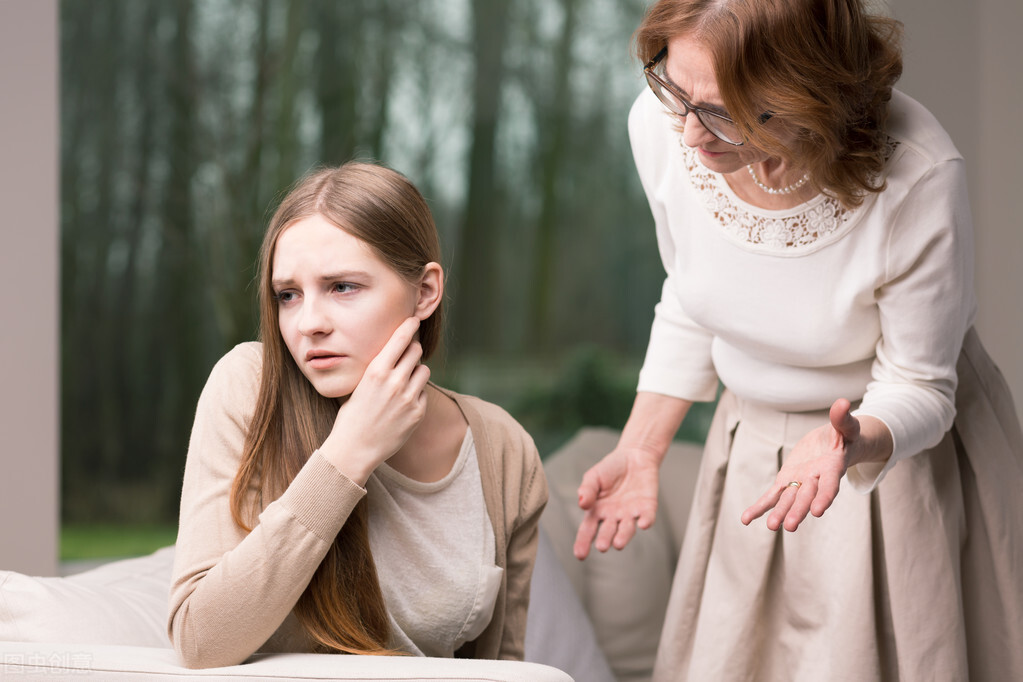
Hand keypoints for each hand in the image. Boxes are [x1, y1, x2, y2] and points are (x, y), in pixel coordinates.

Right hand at [321, 318, 430, 484]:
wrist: (354, 449)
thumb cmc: (352, 415)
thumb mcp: (359, 385)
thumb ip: (378, 368)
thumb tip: (393, 348)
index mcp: (376, 371)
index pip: (400, 338)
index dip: (409, 326)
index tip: (414, 320)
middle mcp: (394, 382)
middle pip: (415, 351)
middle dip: (412, 350)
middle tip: (406, 354)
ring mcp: (408, 398)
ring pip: (424, 370)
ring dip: (416, 372)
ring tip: (403, 382)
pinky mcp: (417, 413)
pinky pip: (424, 393)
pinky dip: (416, 394)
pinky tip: (402, 404)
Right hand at [573, 446, 661, 559]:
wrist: (634, 456)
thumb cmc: (611, 468)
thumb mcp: (593, 476)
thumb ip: (587, 489)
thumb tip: (581, 503)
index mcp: (597, 511)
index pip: (588, 530)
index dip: (583, 542)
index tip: (580, 555)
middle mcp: (614, 517)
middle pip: (608, 532)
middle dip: (605, 540)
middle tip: (602, 546)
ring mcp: (631, 513)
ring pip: (627, 529)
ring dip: (623, 537)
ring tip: (618, 543)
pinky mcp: (647, 507)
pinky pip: (647, 517)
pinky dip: (645, 521)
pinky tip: (642, 524)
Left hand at [740, 398, 886, 531]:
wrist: (835, 443)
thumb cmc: (845, 435)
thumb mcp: (846, 426)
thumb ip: (842, 418)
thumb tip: (842, 402)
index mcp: (832, 467)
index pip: (829, 485)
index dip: (824, 497)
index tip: (817, 511)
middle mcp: (816, 479)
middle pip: (806, 496)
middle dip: (798, 511)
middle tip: (789, 526)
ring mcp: (800, 482)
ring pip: (788, 500)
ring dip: (778, 512)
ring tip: (770, 526)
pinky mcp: (787, 480)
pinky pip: (772, 495)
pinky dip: (760, 507)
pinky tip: (745, 519)